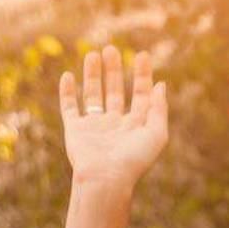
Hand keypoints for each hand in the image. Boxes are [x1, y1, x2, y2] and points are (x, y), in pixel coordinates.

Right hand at [58, 45, 168, 192]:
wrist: (106, 179)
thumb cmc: (134, 159)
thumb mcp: (157, 133)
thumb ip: (159, 108)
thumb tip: (161, 85)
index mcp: (136, 125)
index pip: (140, 94)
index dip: (142, 74)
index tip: (142, 54)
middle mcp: (115, 123)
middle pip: (115, 90)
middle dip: (114, 70)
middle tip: (112, 48)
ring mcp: (94, 126)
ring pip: (93, 95)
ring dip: (93, 74)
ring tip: (93, 54)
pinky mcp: (75, 130)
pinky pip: (70, 107)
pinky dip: (67, 92)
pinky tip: (68, 75)